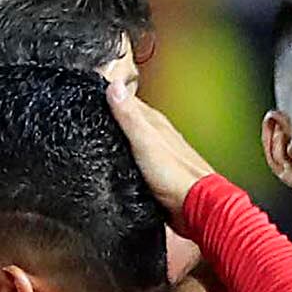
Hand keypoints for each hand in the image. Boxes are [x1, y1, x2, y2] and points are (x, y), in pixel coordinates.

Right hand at [103, 76, 214, 209]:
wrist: (194, 205)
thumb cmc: (174, 176)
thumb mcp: (144, 141)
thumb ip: (129, 116)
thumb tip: (113, 87)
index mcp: (156, 124)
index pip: (129, 100)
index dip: (112, 93)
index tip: (96, 88)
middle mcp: (158, 136)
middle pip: (132, 119)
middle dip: (115, 113)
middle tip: (97, 108)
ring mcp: (158, 154)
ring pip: (135, 138)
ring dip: (122, 135)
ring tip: (106, 131)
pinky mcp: (156, 173)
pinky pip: (137, 158)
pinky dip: (127, 156)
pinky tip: (120, 160)